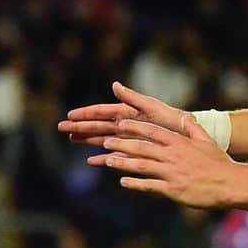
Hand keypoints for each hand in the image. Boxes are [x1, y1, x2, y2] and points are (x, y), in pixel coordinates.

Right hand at [58, 80, 186, 147]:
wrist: (186, 135)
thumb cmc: (172, 118)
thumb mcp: (152, 106)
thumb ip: (133, 97)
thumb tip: (115, 85)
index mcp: (127, 111)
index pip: (101, 111)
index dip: (85, 113)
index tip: (70, 116)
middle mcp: (124, 124)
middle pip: (97, 125)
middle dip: (79, 126)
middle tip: (60, 128)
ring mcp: (127, 138)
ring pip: (101, 138)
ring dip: (86, 140)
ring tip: (70, 139)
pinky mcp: (132, 151)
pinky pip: (114, 155)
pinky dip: (103, 158)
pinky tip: (91, 161)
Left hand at [87, 112, 240, 208]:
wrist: (231, 184)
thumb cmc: (220, 163)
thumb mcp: (207, 141)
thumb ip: (193, 129)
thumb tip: (185, 117)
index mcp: (180, 142)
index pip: (153, 131)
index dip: (135, 127)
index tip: (121, 124)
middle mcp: (173, 155)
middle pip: (142, 146)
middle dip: (122, 143)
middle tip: (106, 141)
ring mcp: (171, 172)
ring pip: (141, 165)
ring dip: (122, 162)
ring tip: (108, 160)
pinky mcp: (172, 189)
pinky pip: (149, 185)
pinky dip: (135, 183)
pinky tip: (123, 181)